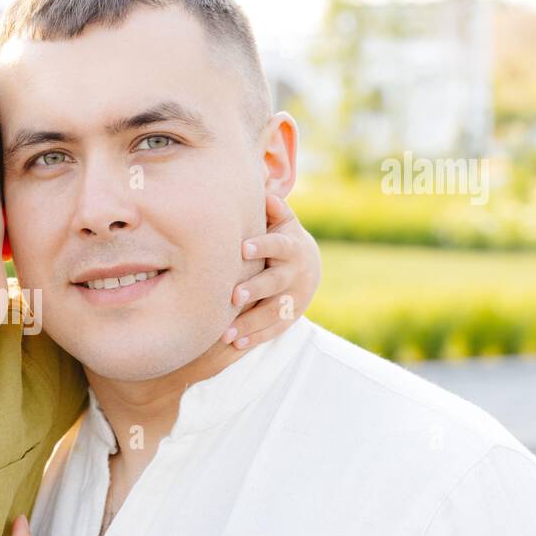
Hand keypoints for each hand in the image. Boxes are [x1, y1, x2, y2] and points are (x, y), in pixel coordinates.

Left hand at [223, 193, 320, 348]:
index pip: (278, 246)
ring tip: (226, 333)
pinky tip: (235, 344)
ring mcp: (294, 298)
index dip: (263, 246)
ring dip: (250, 323)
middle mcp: (294, 274)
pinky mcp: (290, 317)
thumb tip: (264, 191)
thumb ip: (273, 209)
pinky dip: (255, 338)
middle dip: (255, 290)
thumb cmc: (282, 238)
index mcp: (291, 248)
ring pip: (273, 312)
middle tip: (233, 297)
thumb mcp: (283, 221)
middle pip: (275, 283)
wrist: (309, 267)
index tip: (243, 248)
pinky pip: (273, 330)